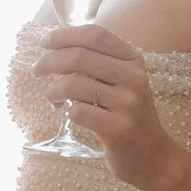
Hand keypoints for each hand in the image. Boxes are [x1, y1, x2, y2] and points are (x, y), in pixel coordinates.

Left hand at [30, 22, 171, 186]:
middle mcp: (134, 78)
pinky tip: (72, 115)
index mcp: (134, 60)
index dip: (65, 35)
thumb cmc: (129, 115)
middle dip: (49, 61)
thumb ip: (98, 62)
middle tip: (37, 70)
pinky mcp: (118, 129)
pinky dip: (67, 111)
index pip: (95, 34)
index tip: (45, 41)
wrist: (153, 156)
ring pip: (74, 84)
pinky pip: (78, 111)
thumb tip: (57, 45)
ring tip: (53, 97)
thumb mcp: (123, 81)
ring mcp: (127, 104)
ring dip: (53, 90)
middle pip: (79, 57)